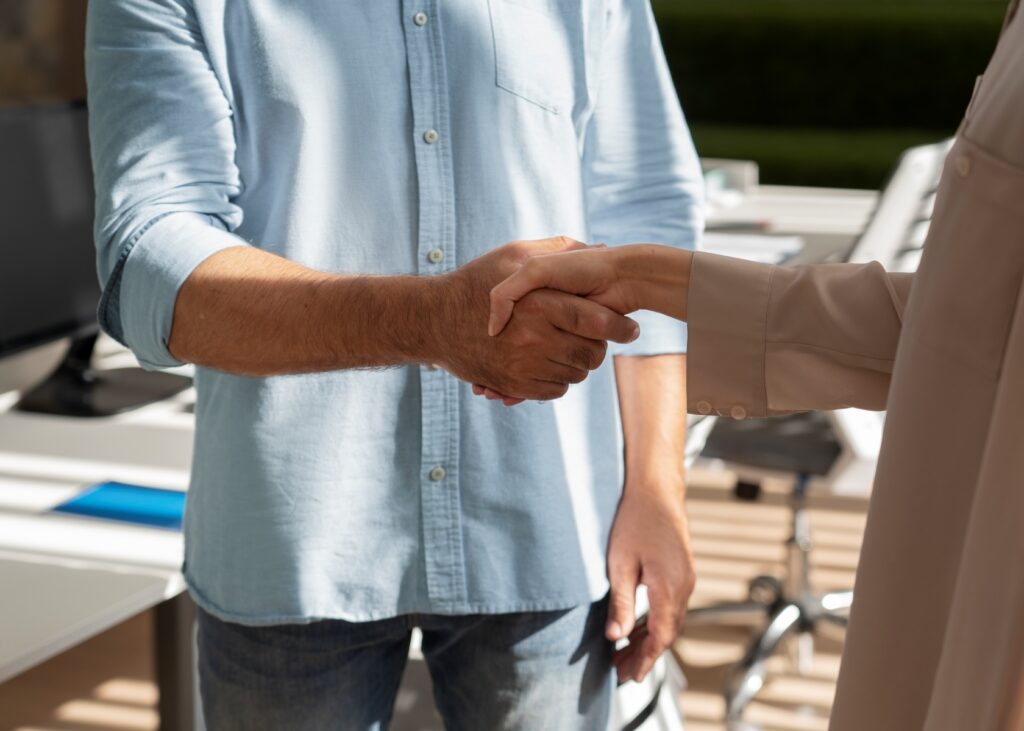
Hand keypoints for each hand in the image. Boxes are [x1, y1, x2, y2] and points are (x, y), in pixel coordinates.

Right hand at [432, 238, 639, 399]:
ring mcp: (523, 366)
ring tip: (568, 345)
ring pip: (576, 373)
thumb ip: (556, 249)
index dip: (619, 326)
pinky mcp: (514, 386)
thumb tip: (597, 249)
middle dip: (599, 347)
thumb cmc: (475, 282)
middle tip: (597, 338)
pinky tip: (548, 361)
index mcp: (540, 304)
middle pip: (592, 353)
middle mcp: (534, 338)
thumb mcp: (512, 255)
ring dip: (578, 363)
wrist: (434, 321)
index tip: (631, 328)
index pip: (597, 321)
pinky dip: (558, 378)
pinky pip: (555, 389)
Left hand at [606, 486, 695, 683]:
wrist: (655, 489)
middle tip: (621, 669)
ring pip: (670, 620)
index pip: (660, 636)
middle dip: (645, 654)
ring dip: (649, 639)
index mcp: (670, 587)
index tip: (630, 675)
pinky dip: (656, 621)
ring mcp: (686, 578)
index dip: (645, 659)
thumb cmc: (635, 520)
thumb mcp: (620, 564)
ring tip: (625, 652)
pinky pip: (672, 606)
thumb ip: (621, 603)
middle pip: (667, 633)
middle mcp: (684, 586)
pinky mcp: (682, 570)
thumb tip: (616, 636)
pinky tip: (638, 626)